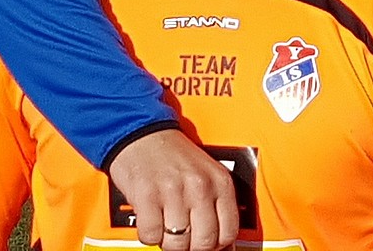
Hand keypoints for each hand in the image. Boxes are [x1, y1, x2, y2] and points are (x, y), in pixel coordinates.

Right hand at [108, 128, 238, 250]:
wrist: (143, 133)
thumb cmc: (175, 156)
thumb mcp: (207, 175)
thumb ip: (218, 208)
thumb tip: (225, 247)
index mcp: (220, 182)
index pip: (228, 233)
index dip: (216, 245)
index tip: (206, 243)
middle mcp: (200, 186)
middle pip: (204, 243)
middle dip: (192, 246)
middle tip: (184, 236)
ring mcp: (174, 192)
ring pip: (177, 244)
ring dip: (169, 240)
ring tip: (166, 224)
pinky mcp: (147, 197)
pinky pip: (151, 236)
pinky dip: (149, 234)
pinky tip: (151, 219)